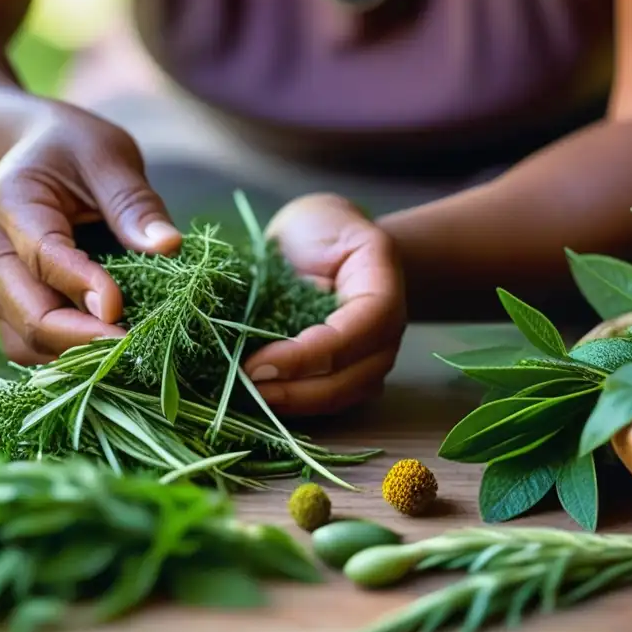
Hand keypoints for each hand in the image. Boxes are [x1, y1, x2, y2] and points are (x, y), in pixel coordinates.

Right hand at [0, 101, 181, 363]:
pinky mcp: (5, 311)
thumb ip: (133, 202)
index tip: (122, 309)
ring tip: (134, 352)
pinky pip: (31, 349)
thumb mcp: (106, 157)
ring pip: (27, 343)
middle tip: (142, 348)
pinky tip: (113, 351)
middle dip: (84, 340)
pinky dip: (69, 358)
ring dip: (78, 357)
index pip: (44, 256)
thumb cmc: (69, 151)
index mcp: (12, 204)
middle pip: (30, 315)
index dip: (83, 286)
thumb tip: (169, 246)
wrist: (22, 156)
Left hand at [243, 194, 406, 415]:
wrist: (337, 244)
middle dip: (294, 391)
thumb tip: (244, 315)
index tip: (257, 363)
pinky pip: (327, 402)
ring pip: (339, 398)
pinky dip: (294, 406)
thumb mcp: (312, 225)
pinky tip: (259, 400)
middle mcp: (387, 333)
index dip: (306, 354)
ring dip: (292, 405)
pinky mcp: (352, 377)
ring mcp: (373, 360)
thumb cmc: (322, 230)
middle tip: (244, 387)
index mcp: (382, 289)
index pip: (356, 331)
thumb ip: (292, 265)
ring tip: (246, 398)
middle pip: (350, 378)